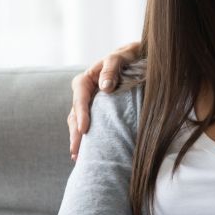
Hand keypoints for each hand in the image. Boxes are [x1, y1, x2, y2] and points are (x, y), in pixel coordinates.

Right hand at [68, 42, 140, 159]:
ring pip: (79, 122)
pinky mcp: (99, 112)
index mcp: (87, 79)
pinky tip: (87, 154)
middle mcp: (86, 92)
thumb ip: (112, 68)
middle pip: (75, 114)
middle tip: (77, 152)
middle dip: (75, 133)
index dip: (81, 113)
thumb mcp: (121, 57)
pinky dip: (88, 139)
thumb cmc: (129, 56)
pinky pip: (91, 126)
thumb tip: (105, 87)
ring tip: (78, 158)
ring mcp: (91, 104)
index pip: (80, 96)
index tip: (84, 129)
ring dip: (78, 140)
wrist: (139, 58)